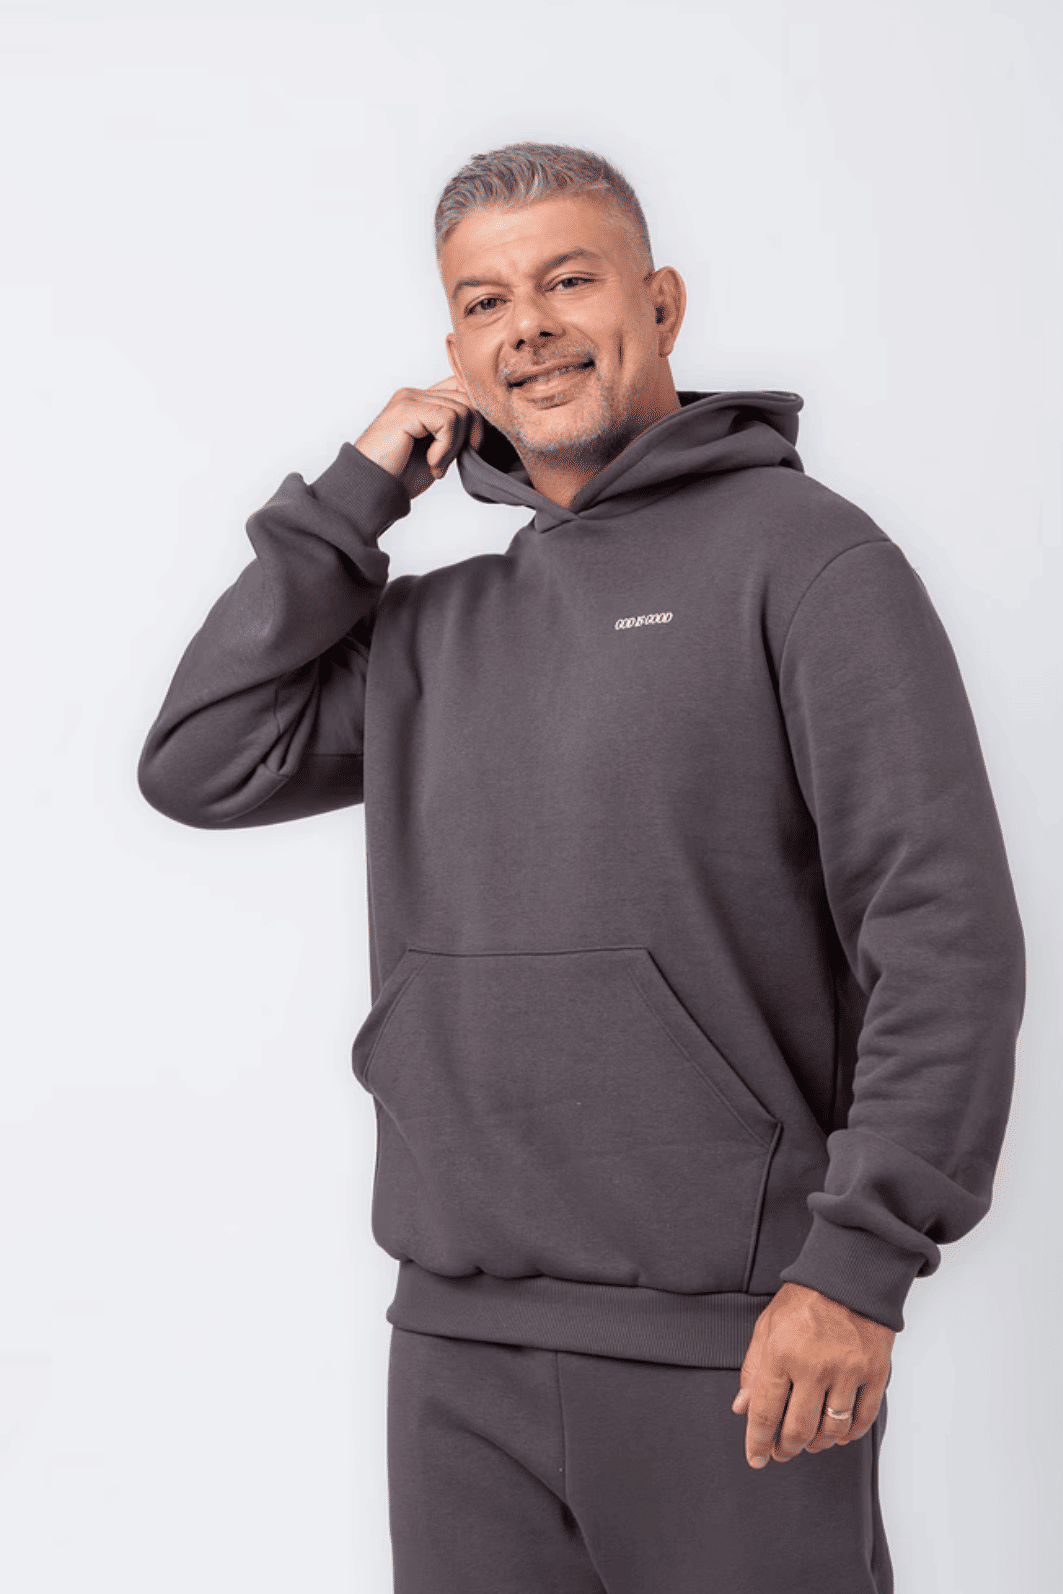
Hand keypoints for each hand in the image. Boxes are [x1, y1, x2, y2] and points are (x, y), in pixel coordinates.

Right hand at [354, 376, 484, 499]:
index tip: (470, 447)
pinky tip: (432, 464)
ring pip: (462, 410)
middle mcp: (415, 394)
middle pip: (468, 398)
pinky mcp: (407, 410)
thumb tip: (484, 425)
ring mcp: (410, 399)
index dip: (476, 416)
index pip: (462, 388)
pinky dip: (446, 447)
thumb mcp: (438, 451)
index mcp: (421, 400)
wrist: (370, 489)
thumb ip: (455, 433)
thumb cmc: (400, 475)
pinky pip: (448, 420)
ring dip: (455, 446)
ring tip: (436, 465)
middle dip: (470, 434)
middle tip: (450, 462)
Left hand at [731, 1282, 895, 1467]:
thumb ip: (754, 1369)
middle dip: (786, 1448)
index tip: (757, 1458)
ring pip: (831, 1431)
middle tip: (782, 1451)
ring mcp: (847, 1371)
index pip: (764, 1412)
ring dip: (817, 1444)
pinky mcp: (874, 1373)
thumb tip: (743, 1407)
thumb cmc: (804, 1299)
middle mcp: (814, 1366)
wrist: (849, 1275)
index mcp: (781, 1353)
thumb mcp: (767, 1327)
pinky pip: (862, 1419)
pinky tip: (838, 1433)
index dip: (758, 1442)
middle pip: (798, 1429)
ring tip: (809, 1442)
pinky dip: (849, 1434)